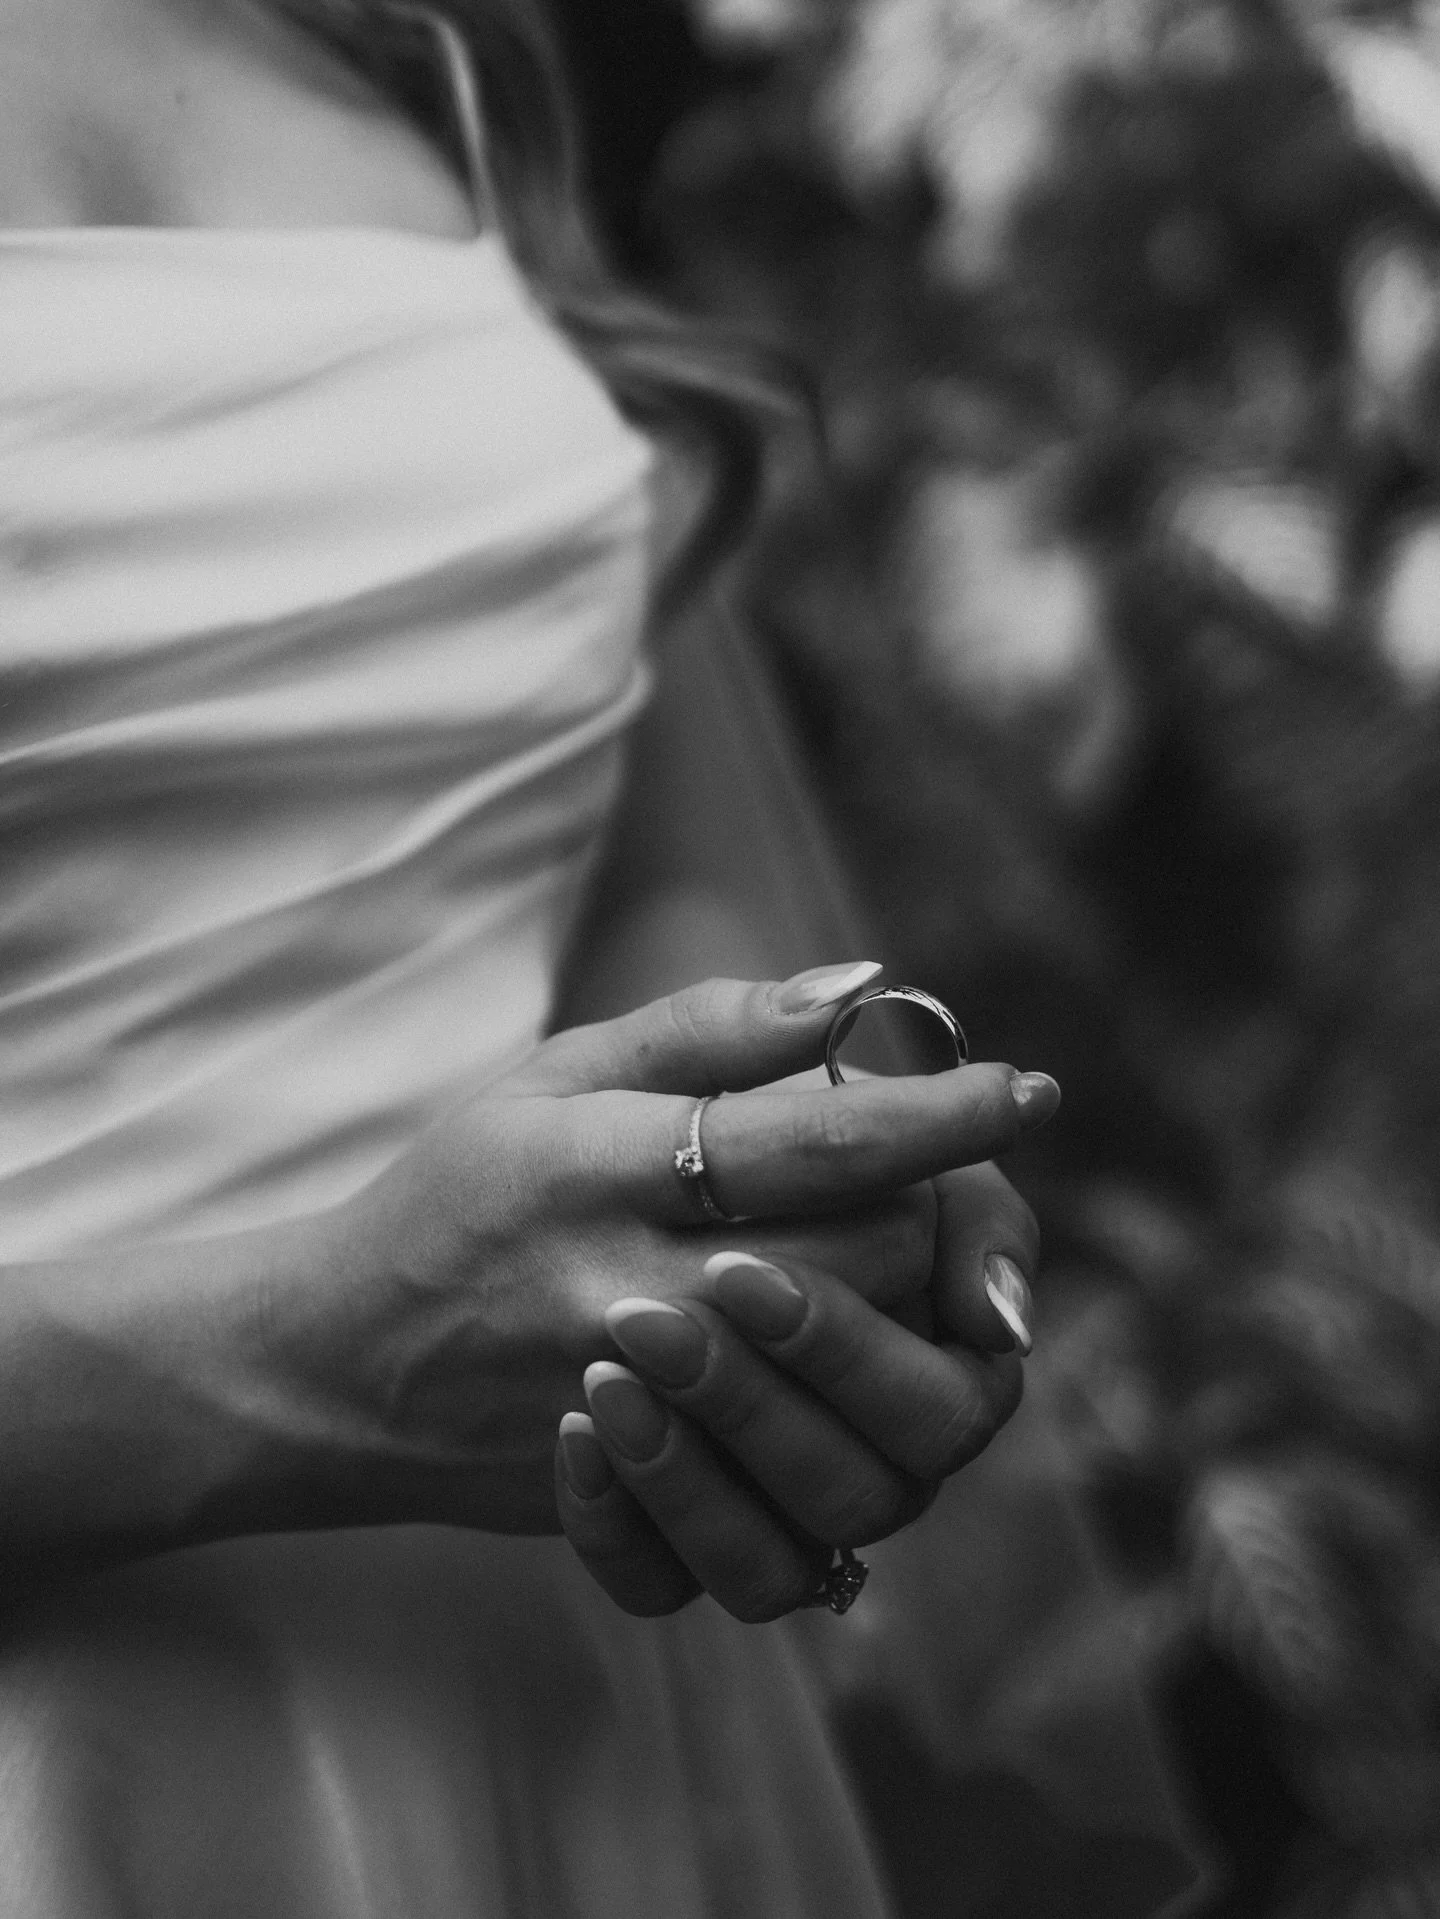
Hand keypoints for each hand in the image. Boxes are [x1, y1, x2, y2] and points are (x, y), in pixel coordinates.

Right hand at [332, 966, 1051, 1539]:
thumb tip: (862, 988)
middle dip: (929, 1215)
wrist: (336, 1368)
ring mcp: (633, 1415)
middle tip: (925, 1187)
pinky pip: (787, 1525)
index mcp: (603, 1168)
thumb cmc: (458, 1195)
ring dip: (896, 1335)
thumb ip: (706, 1027)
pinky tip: (837, 1401)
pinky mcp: (636, 1505)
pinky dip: (837, 1458)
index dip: (944, 1112)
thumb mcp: (555, 1076)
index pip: (821, 1141)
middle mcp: (622, 1293)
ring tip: (885, 1285)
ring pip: (850, 1400)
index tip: (1027, 1089)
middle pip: (866, 1262)